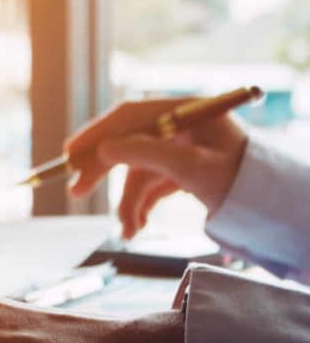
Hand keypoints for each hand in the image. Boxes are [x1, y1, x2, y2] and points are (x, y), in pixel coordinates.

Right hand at [65, 99, 247, 238]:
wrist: (271, 207)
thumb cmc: (240, 180)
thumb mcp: (191, 167)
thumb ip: (144, 153)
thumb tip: (104, 150)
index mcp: (185, 112)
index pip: (130, 115)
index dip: (97, 133)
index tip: (72, 154)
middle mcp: (179, 127)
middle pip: (128, 142)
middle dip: (103, 172)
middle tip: (76, 192)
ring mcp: (180, 149)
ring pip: (137, 172)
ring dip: (128, 202)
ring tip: (128, 230)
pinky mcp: (181, 171)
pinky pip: (150, 185)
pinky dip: (140, 206)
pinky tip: (137, 226)